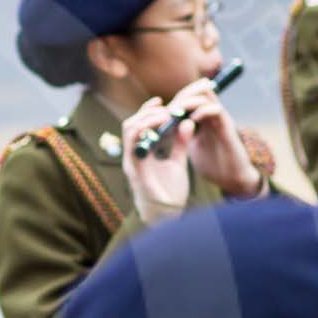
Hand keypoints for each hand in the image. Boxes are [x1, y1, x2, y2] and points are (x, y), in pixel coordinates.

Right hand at [120, 98, 191, 223]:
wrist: (169, 216)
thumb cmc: (170, 193)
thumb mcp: (178, 162)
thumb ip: (180, 143)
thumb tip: (187, 123)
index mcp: (142, 154)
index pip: (138, 126)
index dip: (147, 111)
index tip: (162, 101)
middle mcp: (133, 156)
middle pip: (131, 124)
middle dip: (147, 112)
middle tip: (165, 107)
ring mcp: (132, 162)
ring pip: (130, 129)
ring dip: (146, 117)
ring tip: (164, 113)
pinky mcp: (135, 169)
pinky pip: (134, 143)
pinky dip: (146, 128)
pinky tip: (161, 124)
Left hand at [170, 78, 264, 198]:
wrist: (233, 178)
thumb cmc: (214, 164)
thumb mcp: (192, 147)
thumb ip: (182, 135)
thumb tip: (165, 129)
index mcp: (203, 119)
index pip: (190, 99)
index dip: (174, 102)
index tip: (160, 113)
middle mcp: (213, 115)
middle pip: (197, 91)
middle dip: (180, 98)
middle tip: (168, 109)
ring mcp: (220, 119)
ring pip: (206, 96)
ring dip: (189, 101)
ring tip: (177, 112)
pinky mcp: (228, 127)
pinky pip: (216, 110)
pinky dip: (202, 111)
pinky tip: (192, 120)